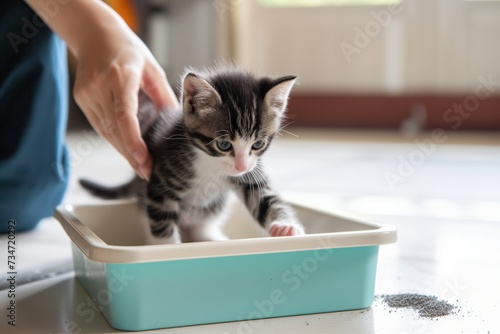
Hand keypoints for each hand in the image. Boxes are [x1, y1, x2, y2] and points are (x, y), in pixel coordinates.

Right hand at [72, 23, 177, 179]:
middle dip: (132, 154)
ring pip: (106, 131)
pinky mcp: (82, 98)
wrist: (94, 34)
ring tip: (141, 168)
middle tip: (149, 173)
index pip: (124, 113)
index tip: (143, 159)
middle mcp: (100, 86)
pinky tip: (127, 152)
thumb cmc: (128, 50)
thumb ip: (163, 94)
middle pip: (115, 129)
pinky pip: (100, 126)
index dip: (133, 139)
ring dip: (123, 152)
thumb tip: (177, 120)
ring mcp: (87, 93)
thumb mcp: (151, 67)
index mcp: (121, 75)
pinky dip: (114, 140)